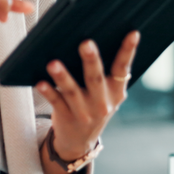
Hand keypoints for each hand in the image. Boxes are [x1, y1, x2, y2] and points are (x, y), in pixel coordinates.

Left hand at [37, 31, 139, 164]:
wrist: (80, 140)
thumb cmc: (93, 104)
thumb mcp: (106, 93)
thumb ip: (104, 71)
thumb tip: (92, 35)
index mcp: (115, 91)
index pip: (123, 68)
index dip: (128, 51)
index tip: (133, 33)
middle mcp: (102, 102)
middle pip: (95, 78)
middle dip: (91, 60)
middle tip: (86, 43)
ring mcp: (84, 112)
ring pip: (72, 91)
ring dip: (63, 77)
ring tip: (53, 63)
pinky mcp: (67, 117)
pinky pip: (56, 102)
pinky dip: (48, 92)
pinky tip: (40, 82)